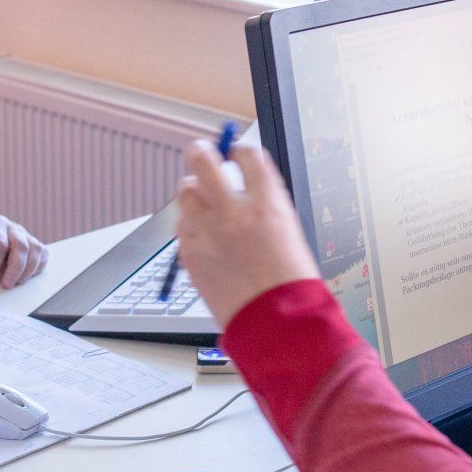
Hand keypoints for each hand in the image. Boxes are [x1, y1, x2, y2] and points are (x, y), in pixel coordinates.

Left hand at [0, 209, 48, 287]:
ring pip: (36, 249)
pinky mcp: (31, 243)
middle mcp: (11, 226)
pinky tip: (26, 277)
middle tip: (6, 286)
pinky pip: (42, 253)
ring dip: (29, 269)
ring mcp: (23, 234)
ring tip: (17, 284)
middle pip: (21, 246)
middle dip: (15, 268)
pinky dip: (38, 266)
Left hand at [174, 141, 317, 326]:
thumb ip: (264, 202)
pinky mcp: (191, 252)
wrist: (276, 321)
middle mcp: (234, 211)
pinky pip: (181, 225)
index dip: (239, 150)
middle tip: (201, 151)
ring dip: (195, 192)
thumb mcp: (289, 230)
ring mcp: (209, 231)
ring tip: (204, 203)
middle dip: (201, 150)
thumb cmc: (289, 280)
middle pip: (204, 159)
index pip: (246, 154)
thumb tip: (242, 182)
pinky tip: (205, 237)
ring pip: (186, 190)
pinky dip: (191, 226)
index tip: (235, 153)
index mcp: (268, 202)